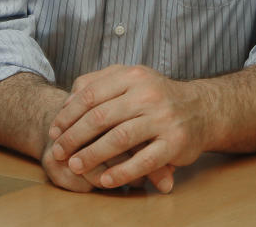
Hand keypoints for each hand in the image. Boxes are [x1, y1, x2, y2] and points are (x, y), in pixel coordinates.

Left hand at [48, 65, 207, 190]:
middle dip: (74, 137)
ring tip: (74, 166)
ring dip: (92, 155)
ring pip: (120, 138)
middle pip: (101, 116)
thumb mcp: (130, 78)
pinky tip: (105, 179)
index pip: (91, 94)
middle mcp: (148, 94)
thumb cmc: (156, 96)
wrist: (201, 108)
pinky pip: (144, 161)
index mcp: (133, 76)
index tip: (54, 131)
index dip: (68, 114)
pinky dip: (122, 172)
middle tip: (58, 152)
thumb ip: (99, 83)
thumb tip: (67, 102)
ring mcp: (163, 118)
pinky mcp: (175, 142)